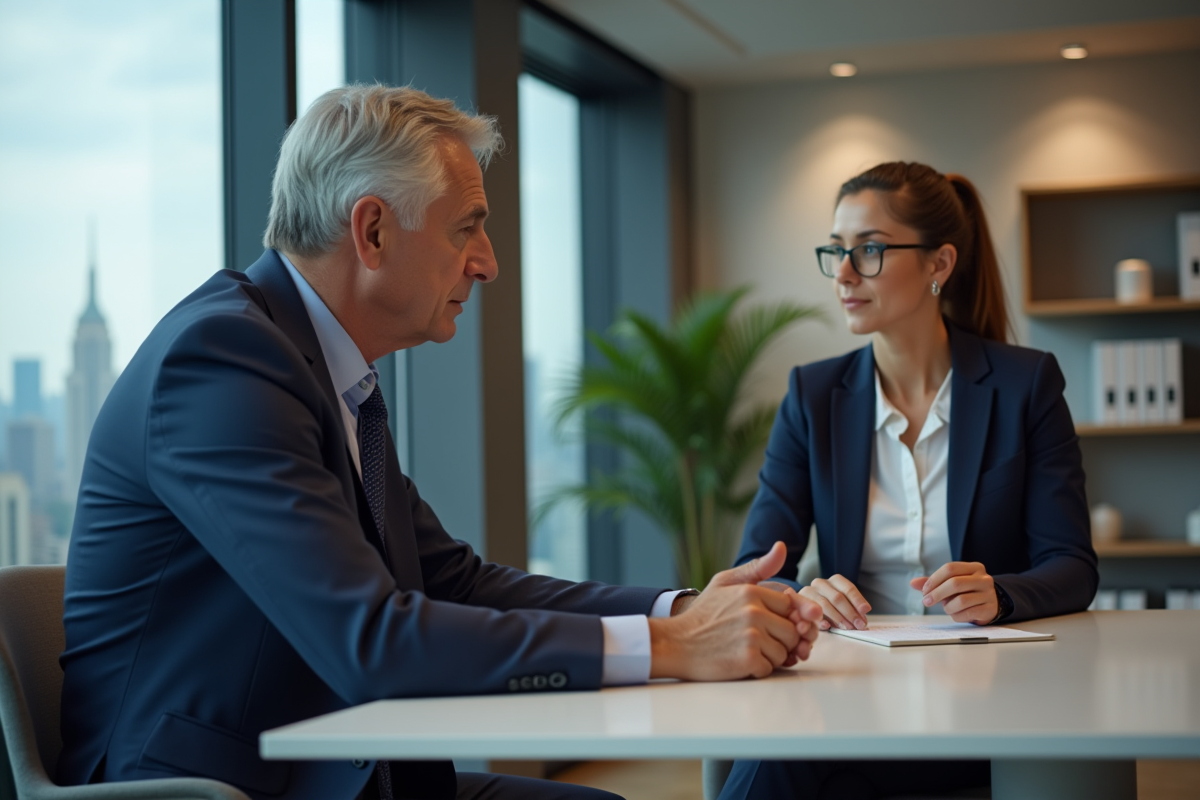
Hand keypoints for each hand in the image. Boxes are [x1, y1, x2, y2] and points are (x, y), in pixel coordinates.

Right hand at [648, 542, 823, 680]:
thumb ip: (757, 567)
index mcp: (751, 592)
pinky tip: (738, 661)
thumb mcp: (725, 582)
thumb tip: (782, 546)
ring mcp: (751, 636)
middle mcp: (753, 612)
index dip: (783, 619)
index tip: (767, 625)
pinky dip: (756, 670)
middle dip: (779, 640)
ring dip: (768, 657)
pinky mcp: (747, 659)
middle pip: (792, 632)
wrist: (675, 643)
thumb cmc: (702, 615)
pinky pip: (769, 669)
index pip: (791, 607)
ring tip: (744, 649)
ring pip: (784, 653)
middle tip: (754, 640)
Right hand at [799, 574, 871, 630]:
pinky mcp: (799, 603)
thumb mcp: (844, 603)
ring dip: (838, 618)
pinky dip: (820, 620)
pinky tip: (828, 626)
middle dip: (850, 613)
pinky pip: (811, 612)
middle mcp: (821, 583)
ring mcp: (808, 592)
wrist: (807, 606)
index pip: (848, 588)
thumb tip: (863, 618)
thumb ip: (854, 608)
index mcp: (835, 580)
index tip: (865, 611)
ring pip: (825, 605)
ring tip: (847, 628)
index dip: (857, 600)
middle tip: (859, 625)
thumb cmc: (831, 606)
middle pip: (837, 597)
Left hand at [911, 562, 997, 623]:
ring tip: (946, 608)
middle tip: (926, 601)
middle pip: (954, 583)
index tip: (924, 591)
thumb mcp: (952, 583)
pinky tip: (956, 614)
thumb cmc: (967, 592)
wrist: (990, 604)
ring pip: (961, 600)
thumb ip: (933, 582)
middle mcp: (984, 579)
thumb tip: (913, 583)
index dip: (934, 579)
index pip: (950, 568)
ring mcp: (989, 594)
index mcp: (974, 568)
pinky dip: (957, 616)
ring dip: (948, 607)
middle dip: (936, 594)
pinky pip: (967, 614)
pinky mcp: (989, 609)